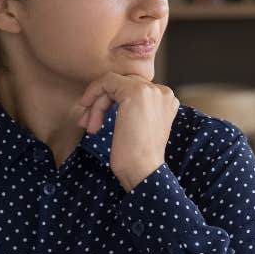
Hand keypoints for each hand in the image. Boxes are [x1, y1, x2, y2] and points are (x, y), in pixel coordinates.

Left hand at [78, 72, 179, 191]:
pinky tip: (88, 114)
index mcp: (167, 100)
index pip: (133, 89)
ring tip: (90, 127)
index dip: (112, 102)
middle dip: (101, 102)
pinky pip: (107, 81)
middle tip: (88, 124)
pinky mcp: (135, 92)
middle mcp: (162, 91)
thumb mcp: (138, 127)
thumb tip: (104, 96)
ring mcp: (150, 90)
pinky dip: (93, 93)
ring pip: (113, 84)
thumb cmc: (137, 157)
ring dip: (97, 105)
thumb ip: (132, 109)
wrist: (142, 172)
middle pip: (123, 85)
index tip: (96, 121)